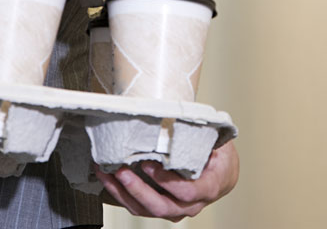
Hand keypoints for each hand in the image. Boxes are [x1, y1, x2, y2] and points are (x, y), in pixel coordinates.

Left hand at [95, 140, 238, 221]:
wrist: (220, 174)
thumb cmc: (218, 156)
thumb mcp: (216, 141)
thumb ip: (201, 134)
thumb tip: (183, 116)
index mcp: (208, 188)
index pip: (187, 191)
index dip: (167, 180)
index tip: (149, 164)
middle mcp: (190, 205)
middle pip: (162, 206)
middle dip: (137, 189)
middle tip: (121, 171)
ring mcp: (174, 209)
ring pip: (145, 210)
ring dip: (122, 192)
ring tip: (106, 173)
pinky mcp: (159, 207)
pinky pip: (137, 206)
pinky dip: (119, 193)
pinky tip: (107, 177)